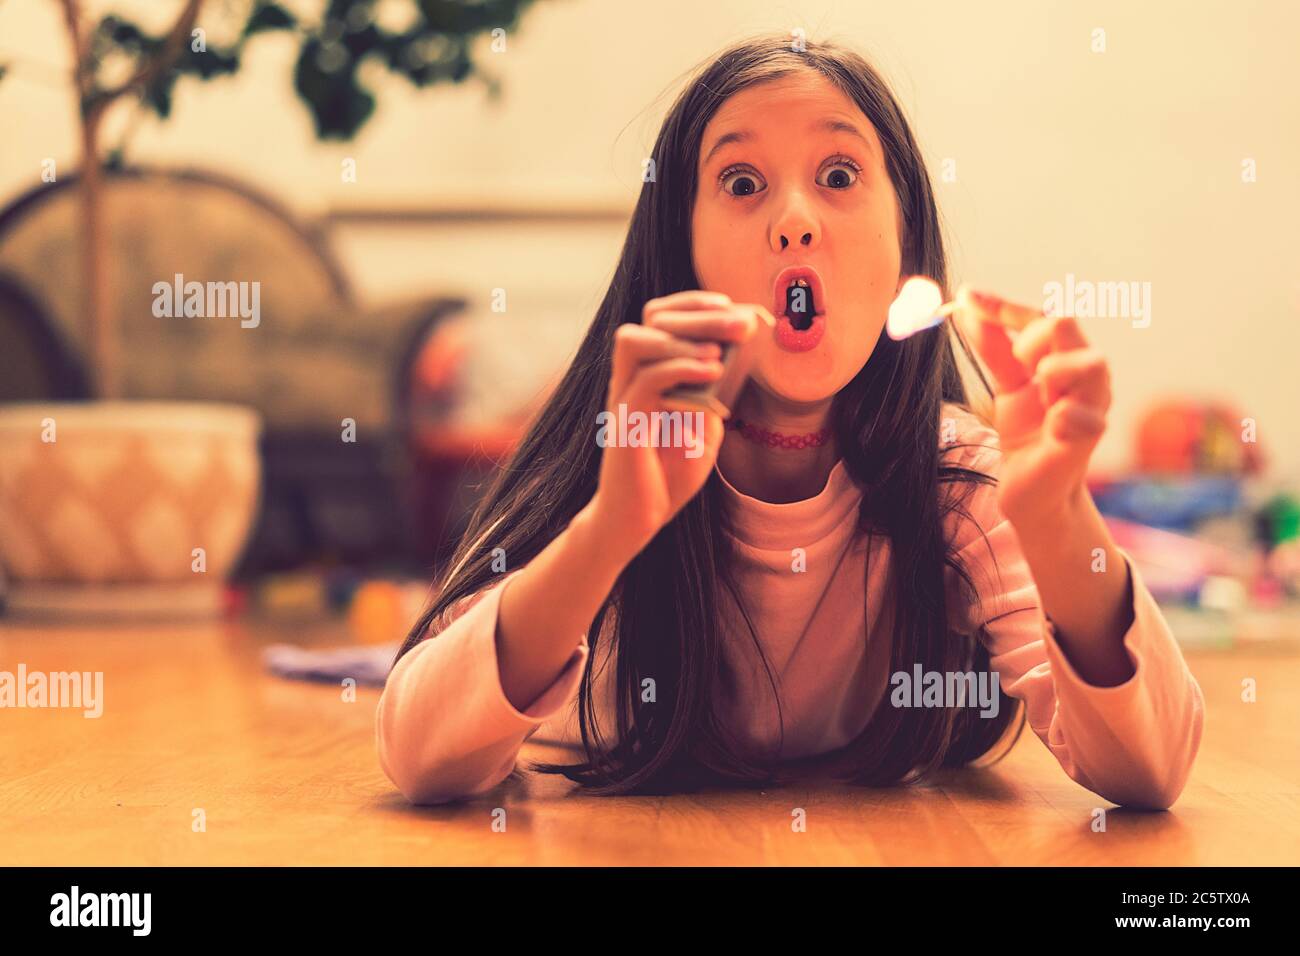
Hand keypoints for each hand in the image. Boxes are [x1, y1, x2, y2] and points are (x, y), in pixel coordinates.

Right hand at [588, 290, 758, 558]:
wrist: (639, 517)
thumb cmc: (670, 474)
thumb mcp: (705, 426)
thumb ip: (715, 392)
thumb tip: (738, 355)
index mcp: (648, 372)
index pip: (660, 315)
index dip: (693, 303)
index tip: (731, 305)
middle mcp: (630, 377)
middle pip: (652, 318)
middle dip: (700, 313)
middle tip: (742, 322)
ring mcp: (624, 397)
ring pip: (634, 339)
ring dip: (682, 337)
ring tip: (719, 352)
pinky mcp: (625, 421)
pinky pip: (645, 380)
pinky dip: (681, 369)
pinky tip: (712, 373)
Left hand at [956, 292, 1110, 525]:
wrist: (1032, 491)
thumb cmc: (1029, 433)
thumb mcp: (1008, 384)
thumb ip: (994, 347)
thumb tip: (966, 306)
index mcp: (1067, 357)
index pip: (1043, 316)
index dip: (1003, 305)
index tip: (966, 297)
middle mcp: (1087, 376)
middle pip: (1067, 326)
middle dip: (1032, 335)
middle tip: (1015, 361)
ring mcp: (1092, 407)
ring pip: (1092, 363)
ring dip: (1055, 367)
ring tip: (1039, 387)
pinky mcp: (1085, 442)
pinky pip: (1083, 418)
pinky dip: (1064, 417)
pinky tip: (1052, 425)